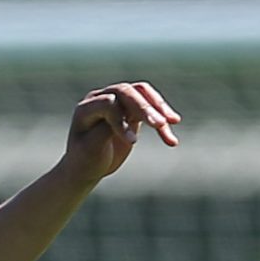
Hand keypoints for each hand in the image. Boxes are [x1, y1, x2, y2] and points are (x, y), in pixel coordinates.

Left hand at [57, 81, 179, 187]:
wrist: (87, 167)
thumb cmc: (85, 160)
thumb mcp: (92, 148)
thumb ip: (105, 129)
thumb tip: (125, 114)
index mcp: (86, 108)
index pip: (109, 103)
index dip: (122, 119)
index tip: (133, 143)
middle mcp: (101, 98)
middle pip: (127, 93)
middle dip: (145, 108)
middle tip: (160, 124)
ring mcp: (117, 101)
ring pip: (143, 94)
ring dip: (159, 108)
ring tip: (173, 122)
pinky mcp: (131, 109)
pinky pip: (152, 108)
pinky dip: (163, 120)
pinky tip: (171, 139)